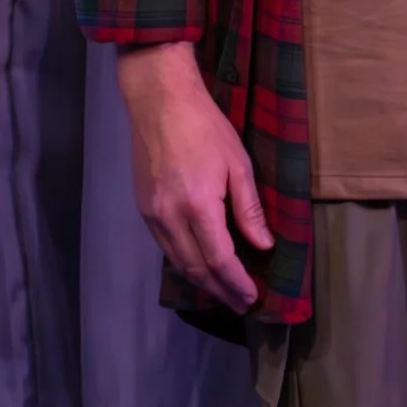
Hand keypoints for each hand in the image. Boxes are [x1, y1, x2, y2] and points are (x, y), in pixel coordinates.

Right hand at [117, 42, 271, 311]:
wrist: (159, 103)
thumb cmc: (206, 128)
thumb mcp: (238, 164)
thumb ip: (249, 209)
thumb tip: (263, 245)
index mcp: (197, 206)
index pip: (219, 259)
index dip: (236, 282)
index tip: (251, 298)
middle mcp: (169, 217)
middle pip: (195, 267)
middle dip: (220, 290)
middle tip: (240, 304)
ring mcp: (152, 215)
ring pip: (177, 261)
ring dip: (201, 281)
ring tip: (223, 291)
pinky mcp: (143, 209)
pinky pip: (165, 247)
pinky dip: (184, 261)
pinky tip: (199, 264)